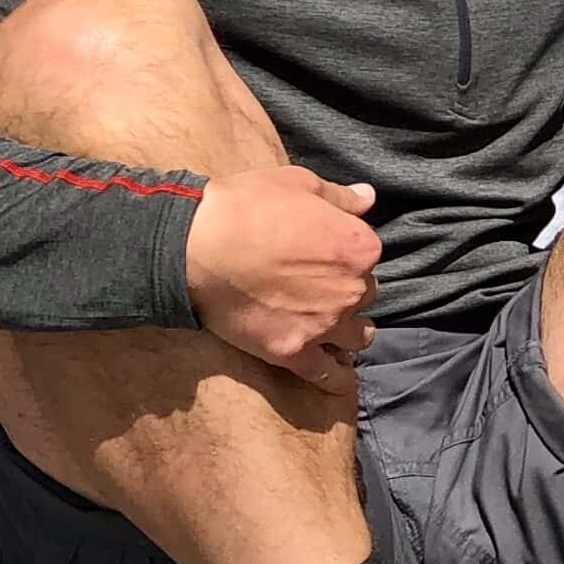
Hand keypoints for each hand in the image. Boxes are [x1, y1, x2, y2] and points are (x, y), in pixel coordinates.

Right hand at [186, 167, 381, 393]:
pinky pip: (327, 375)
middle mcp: (351, 289)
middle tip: (321, 287)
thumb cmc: (246, 206)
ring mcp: (324, 324)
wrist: (195, 246)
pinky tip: (341, 380)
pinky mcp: (293, 352)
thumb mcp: (298, 183)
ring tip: (336, 330)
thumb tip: (368, 197)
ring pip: (357, 337)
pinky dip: (337, 379)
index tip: (324, 253)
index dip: (345, 254)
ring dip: (350, 332)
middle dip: (348, 291)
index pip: (368, 256)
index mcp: (358, 247)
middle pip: (363, 295)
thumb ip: (340, 197)